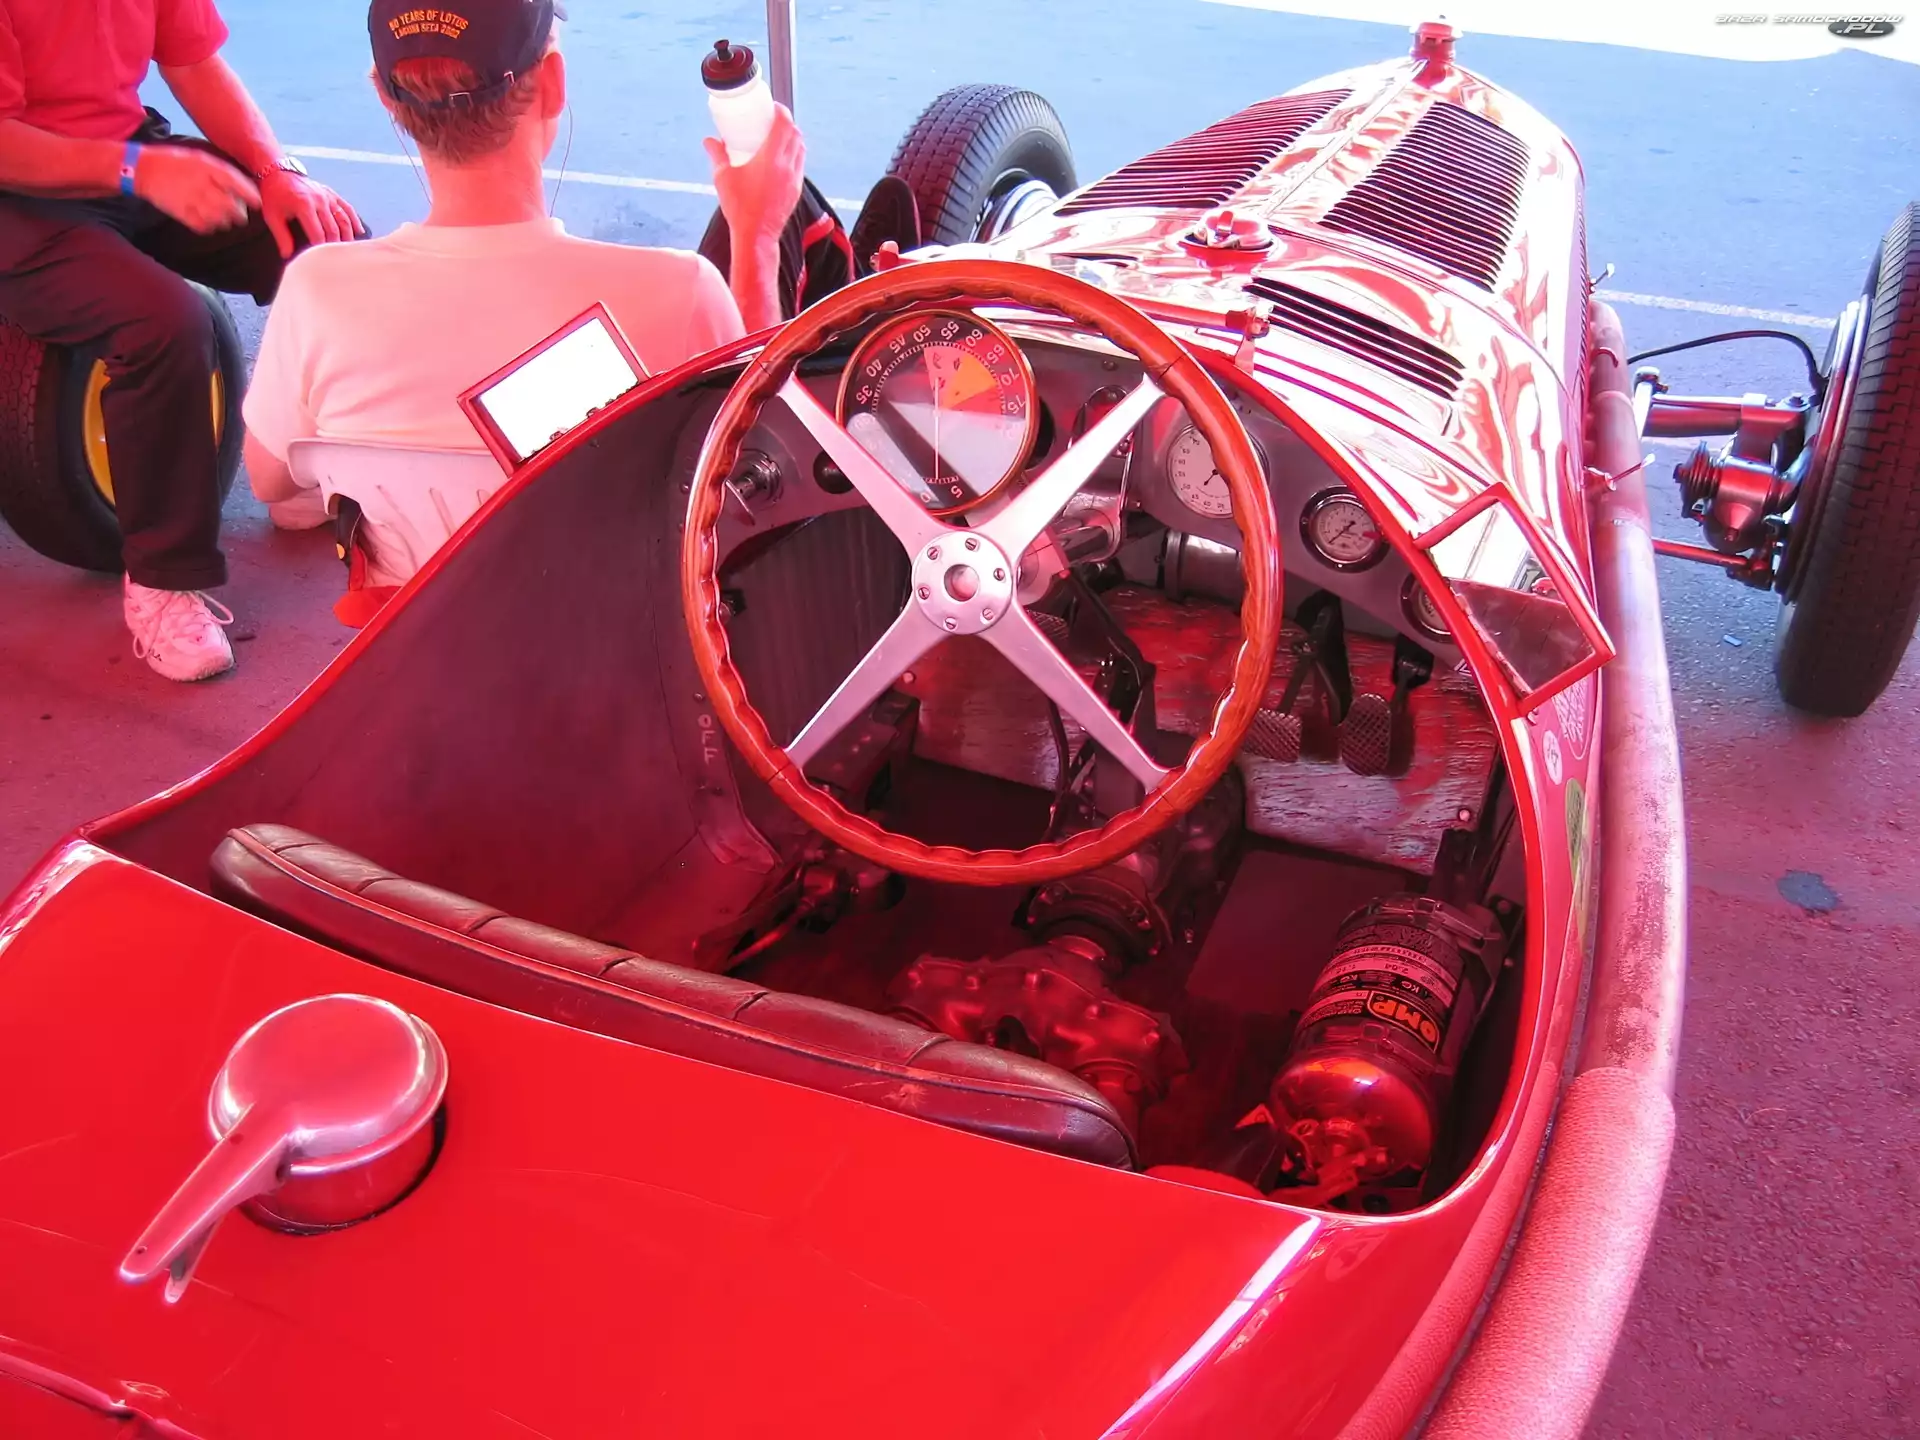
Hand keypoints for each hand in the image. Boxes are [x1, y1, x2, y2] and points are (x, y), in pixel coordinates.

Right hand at [132, 146, 257, 233]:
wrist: (144, 169)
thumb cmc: (176, 163)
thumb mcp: (200, 159)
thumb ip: (222, 172)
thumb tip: (246, 187)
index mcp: (208, 168)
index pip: (236, 183)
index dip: (250, 196)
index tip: (258, 204)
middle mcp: (202, 184)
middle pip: (231, 207)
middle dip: (239, 214)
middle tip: (239, 215)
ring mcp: (192, 200)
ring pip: (220, 220)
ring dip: (225, 221)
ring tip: (221, 217)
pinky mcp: (181, 213)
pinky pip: (204, 227)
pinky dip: (209, 227)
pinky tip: (206, 221)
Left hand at [259, 170, 362, 257]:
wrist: (279, 172)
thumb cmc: (274, 195)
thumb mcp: (272, 216)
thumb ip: (281, 236)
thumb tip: (288, 255)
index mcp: (304, 206)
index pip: (318, 234)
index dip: (321, 249)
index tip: (322, 261)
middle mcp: (319, 201)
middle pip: (333, 230)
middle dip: (335, 246)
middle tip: (336, 260)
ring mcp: (328, 197)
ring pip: (344, 220)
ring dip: (347, 237)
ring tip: (346, 251)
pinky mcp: (332, 194)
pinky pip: (347, 209)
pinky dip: (354, 221)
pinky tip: (359, 232)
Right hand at [703, 104, 805, 245]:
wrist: (756, 235)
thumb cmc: (739, 207)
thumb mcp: (723, 177)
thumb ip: (717, 155)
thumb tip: (709, 140)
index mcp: (771, 158)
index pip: (785, 124)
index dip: (781, 111)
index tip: (772, 107)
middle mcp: (787, 166)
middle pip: (796, 134)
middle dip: (787, 122)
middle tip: (772, 120)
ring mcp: (794, 179)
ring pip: (801, 149)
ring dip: (792, 138)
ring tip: (778, 137)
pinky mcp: (796, 191)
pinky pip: (800, 165)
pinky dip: (793, 155)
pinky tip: (780, 159)